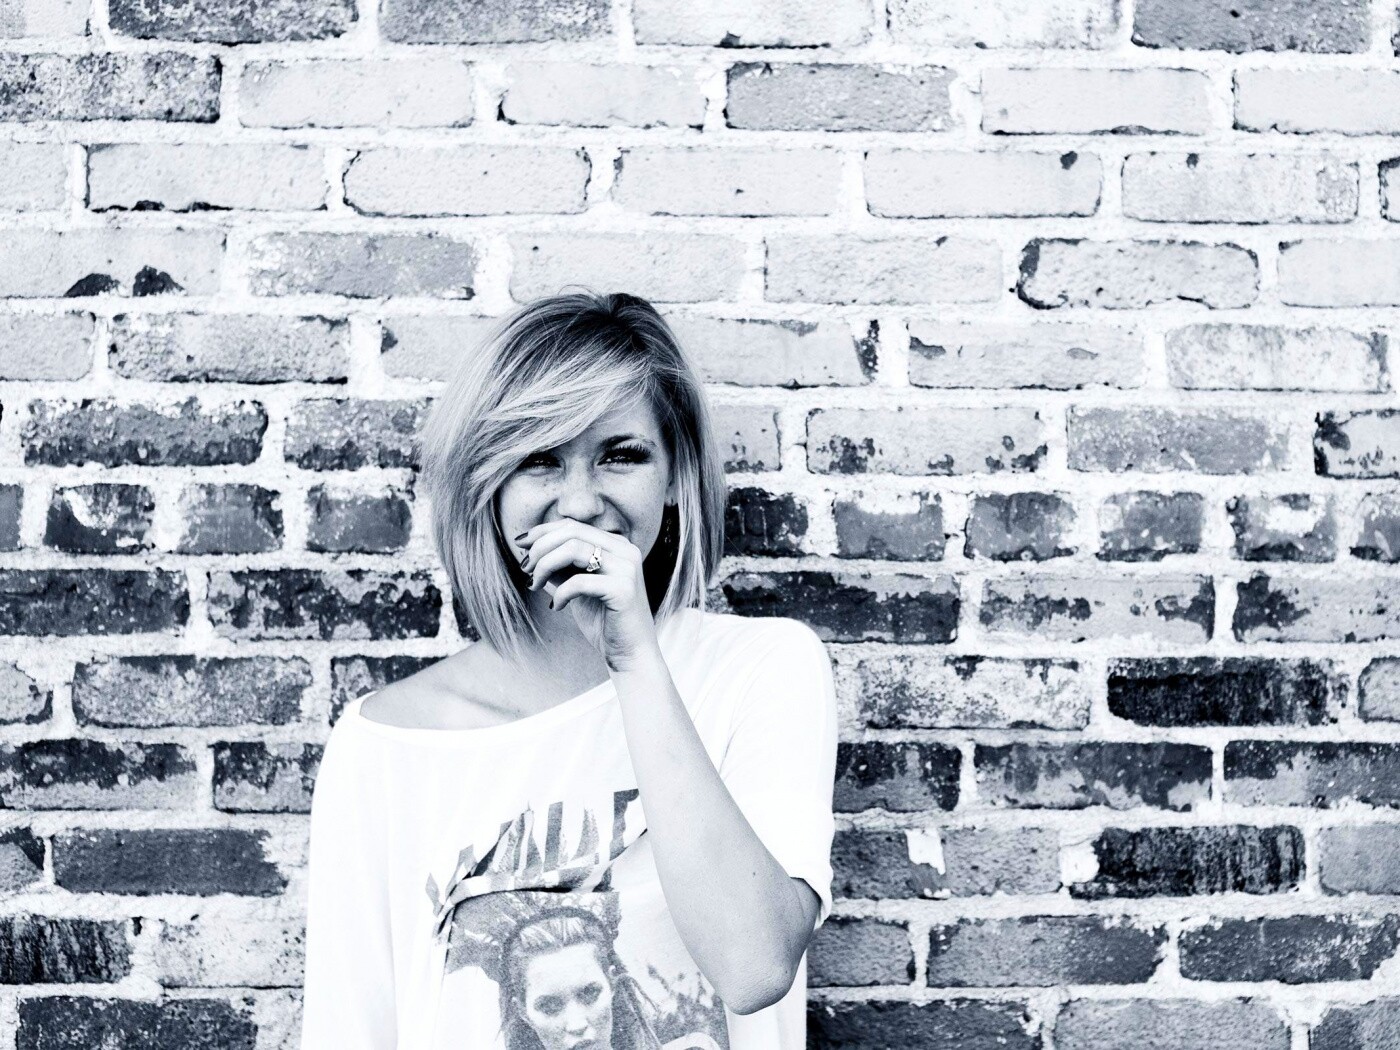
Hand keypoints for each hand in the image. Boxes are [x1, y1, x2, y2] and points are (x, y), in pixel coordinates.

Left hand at [518, 518, 658, 671]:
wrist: (630, 654)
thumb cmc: (603, 621)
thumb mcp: (576, 586)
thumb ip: (561, 566)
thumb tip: (530, 548)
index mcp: (617, 545)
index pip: (573, 525)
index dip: (542, 532)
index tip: (521, 546)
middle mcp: (625, 550)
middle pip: (571, 532)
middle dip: (540, 548)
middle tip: (525, 569)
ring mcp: (627, 568)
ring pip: (573, 549)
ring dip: (545, 565)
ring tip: (535, 584)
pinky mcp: (623, 590)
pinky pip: (579, 582)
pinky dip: (561, 593)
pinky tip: (558, 607)